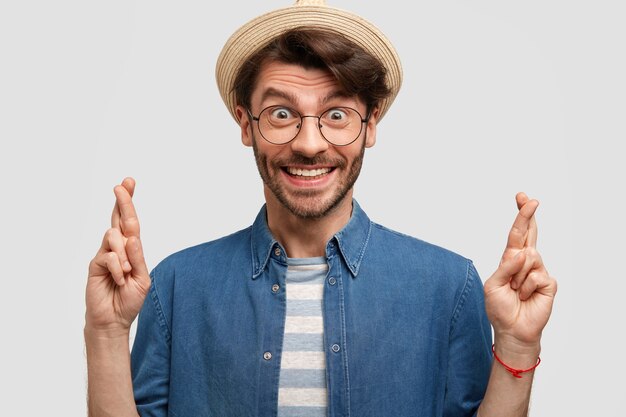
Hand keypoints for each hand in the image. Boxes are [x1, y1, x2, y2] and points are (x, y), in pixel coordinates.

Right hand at [85, 177, 150, 334]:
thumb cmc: (128, 299)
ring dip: (125, 253)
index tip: (129, 182)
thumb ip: (138, 258)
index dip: (128, 202)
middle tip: (122, 185)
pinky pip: (109, 256)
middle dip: (123, 201)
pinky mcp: (95, 264)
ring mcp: (105, 254)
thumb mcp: (142, 279)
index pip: (130, 221)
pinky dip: (118, 267)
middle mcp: (117, 248)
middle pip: (118, 218)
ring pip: (114, 236)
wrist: (113, 320)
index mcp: (131, 249)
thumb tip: (132, 238)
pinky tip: (119, 279)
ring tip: (126, 272)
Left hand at [483, 193, 557, 349]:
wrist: (512, 330)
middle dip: (528, 215)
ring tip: (516, 290)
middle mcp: (526, 262)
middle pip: (530, 233)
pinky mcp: (549, 283)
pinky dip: (527, 287)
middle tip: (530, 199)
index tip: (523, 198)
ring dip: (518, 276)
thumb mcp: (493, 285)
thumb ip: (505, 267)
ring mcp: (539, 271)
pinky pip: (536, 275)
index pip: (517, 234)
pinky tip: (526, 296)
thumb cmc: (500, 307)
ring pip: (530, 257)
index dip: (521, 216)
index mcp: (511, 259)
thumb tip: (521, 253)